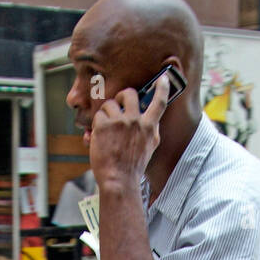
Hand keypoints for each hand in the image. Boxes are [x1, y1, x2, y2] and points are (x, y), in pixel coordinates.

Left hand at [88, 73, 168, 189]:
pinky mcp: (105, 125)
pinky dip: (96, 125)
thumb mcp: (149, 148)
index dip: (162, 88)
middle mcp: (136, 121)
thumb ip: (150, 131)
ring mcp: (120, 122)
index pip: (159, 103)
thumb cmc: (132, 167)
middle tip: (117, 103)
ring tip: (106, 130)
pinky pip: (98, 116)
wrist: (119, 180)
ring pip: (110, 104)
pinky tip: (99, 137)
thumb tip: (151, 120)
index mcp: (149, 128)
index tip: (163, 78)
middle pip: (130, 93)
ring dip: (106, 115)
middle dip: (122, 95)